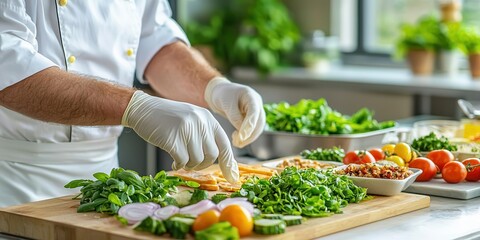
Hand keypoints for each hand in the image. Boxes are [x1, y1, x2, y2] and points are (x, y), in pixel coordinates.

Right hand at [122, 91, 238, 182]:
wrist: (143, 109)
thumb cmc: (167, 118)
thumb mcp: (192, 119)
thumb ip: (204, 134)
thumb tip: (217, 159)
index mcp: (208, 119)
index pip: (225, 145)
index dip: (229, 164)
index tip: (232, 179)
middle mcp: (200, 122)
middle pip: (212, 155)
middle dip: (202, 164)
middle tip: (191, 162)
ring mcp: (187, 129)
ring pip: (197, 160)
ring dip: (189, 164)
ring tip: (180, 158)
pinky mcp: (173, 138)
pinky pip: (183, 160)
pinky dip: (179, 164)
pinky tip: (173, 160)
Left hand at [205, 77, 265, 147]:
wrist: (219, 92)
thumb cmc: (222, 94)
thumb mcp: (226, 104)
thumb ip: (235, 117)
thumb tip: (242, 132)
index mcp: (251, 96)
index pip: (254, 112)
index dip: (249, 126)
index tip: (242, 137)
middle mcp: (256, 104)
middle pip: (259, 122)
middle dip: (250, 135)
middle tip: (238, 143)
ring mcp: (255, 111)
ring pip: (257, 128)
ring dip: (249, 138)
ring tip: (237, 143)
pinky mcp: (251, 118)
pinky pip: (252, 129)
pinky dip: (246, 136)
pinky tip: (237, 139)